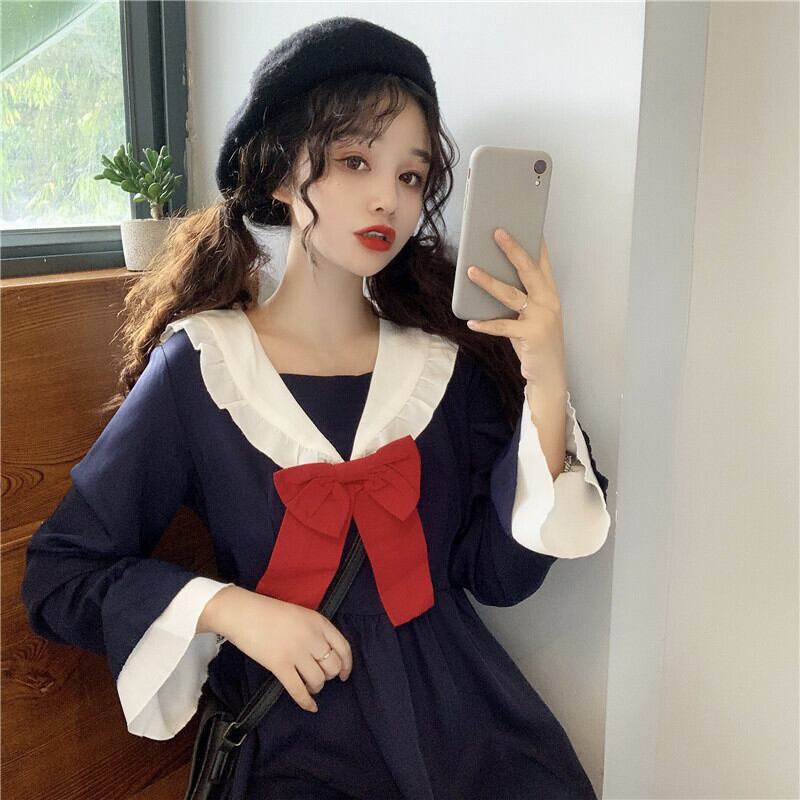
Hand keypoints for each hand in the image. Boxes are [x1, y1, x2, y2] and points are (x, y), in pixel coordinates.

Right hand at [199, 585, 352, 713]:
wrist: (243, 612)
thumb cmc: (269, 612)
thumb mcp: (301, 614)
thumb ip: (316, 631)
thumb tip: (325, 653)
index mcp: (319, 622)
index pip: (344, 647)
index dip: (347, 665)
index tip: (345, 674)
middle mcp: (312, 637)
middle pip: (333, 666)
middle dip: (329, 676)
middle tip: (320, 676)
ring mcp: (296, 651)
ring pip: (318, 680)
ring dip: (316, 687)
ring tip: (309, 686)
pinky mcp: (280, 665)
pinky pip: (299, 690)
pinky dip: (306, 701)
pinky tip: (310, 706)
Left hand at [466, 229, 566, 389]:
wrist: (549, 374)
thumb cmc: (536, 342)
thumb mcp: (531, 316)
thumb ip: (519, 299)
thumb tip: (491, 279)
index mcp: (550, 294)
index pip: (543, 262)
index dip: (535, 242)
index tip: (526, 224)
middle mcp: (549, 302)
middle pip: (529, 270)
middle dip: (513, 249)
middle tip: (497, 233)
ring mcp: (542, 318)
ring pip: (511, 294)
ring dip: (489, 282)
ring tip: (471, 271)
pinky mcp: (532, 335)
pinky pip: (504, 327)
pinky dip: (486, 325)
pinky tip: (472, 322)